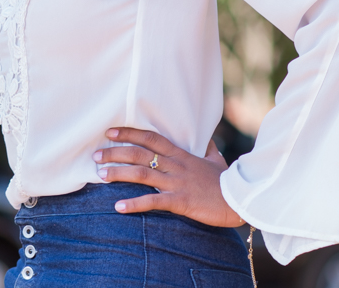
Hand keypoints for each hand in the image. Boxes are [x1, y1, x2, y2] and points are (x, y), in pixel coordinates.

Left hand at [93, 127, 243, 226]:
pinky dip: (134, 204)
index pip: (150, 138)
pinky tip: (118, 207)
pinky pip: (153, 201)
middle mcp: (175, 165)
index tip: (109, 131)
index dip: (129, 133)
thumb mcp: (216, 160)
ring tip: (100, 175)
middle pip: (140, 154)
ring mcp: (177, 182)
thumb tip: (206, 139)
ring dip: (118, 173)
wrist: (242, 200)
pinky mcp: (181, 201)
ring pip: (142, 173)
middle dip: (115, 153)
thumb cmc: (228, 181)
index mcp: (181, 154)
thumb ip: (207, 149)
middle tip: (95, 155)